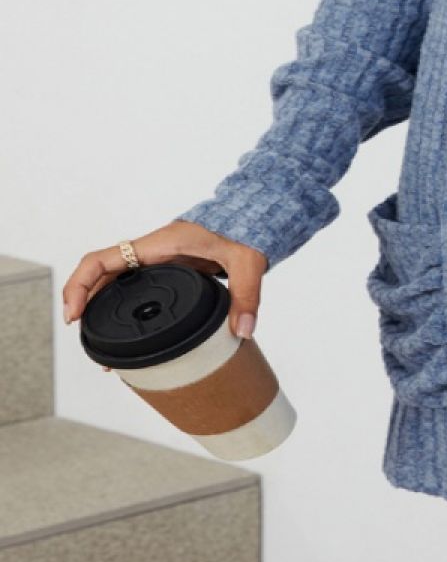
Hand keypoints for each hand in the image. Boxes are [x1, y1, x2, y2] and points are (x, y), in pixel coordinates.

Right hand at [61, 220, 267, 342]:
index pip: (102, 259)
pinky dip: (121, 305)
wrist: (256, 213)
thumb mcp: (248, 260)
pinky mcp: (169, 269)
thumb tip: (242, 331)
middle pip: (102, 276)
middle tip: (88, 344)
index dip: (80, 286)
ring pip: (115, 282)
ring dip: (101, 308)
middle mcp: (153, 251)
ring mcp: (159, 260)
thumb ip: (246, 295)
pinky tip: (124, 331)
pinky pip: (134, 285)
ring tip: (102, 347)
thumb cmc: (247, 228)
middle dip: (86, 306)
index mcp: (160, 244)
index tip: (74, 316)